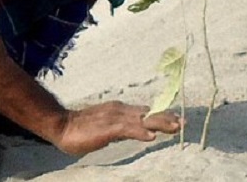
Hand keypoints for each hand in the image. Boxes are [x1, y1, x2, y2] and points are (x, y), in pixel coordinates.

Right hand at [51, 101, 180, 155]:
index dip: (162, 115)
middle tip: (184, 123)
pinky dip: (140, 131)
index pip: (146, 111)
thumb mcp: (107, 127)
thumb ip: (122, 128)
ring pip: (143, 119)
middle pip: (149, 113)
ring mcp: (115, 118)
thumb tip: (138, 131)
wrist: (62, 125)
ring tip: (175, 128)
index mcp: (120, 110)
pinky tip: (151, 136)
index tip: (177, 119)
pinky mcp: (108, 127)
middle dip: (167, 118)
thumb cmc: (82, 129)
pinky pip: (128, 129)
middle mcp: (120, 110)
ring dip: (160, 123)